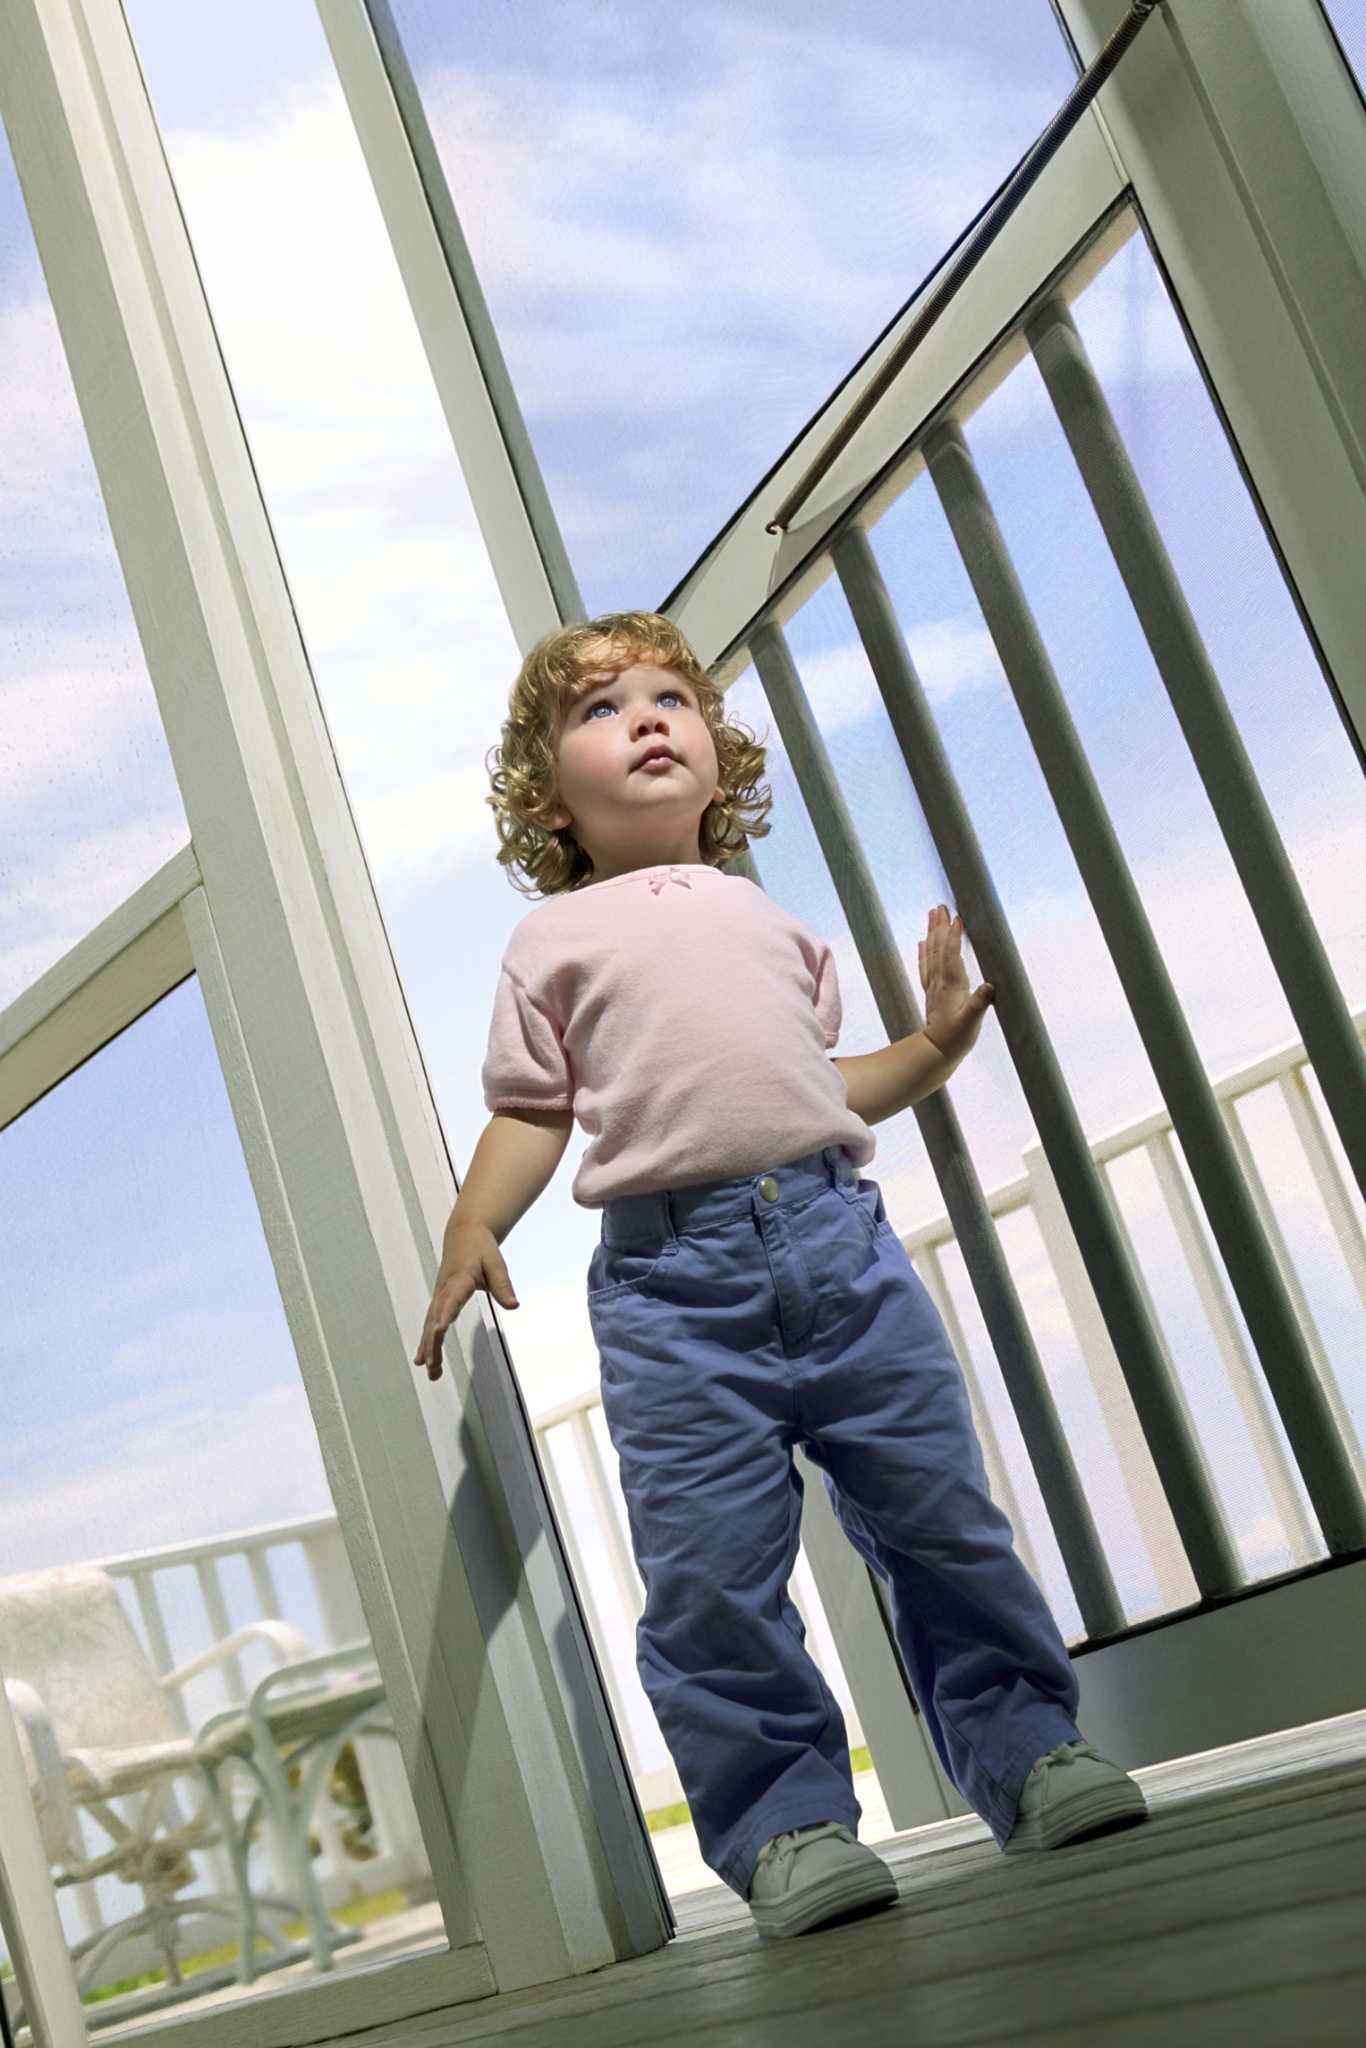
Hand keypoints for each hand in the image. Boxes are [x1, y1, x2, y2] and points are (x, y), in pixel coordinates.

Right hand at [413, 1224, 517, 1381]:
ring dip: (428, 1348)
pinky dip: (426, 1340)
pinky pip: (430, 1322)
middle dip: (432, 1343)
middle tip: (432, 1366)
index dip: (444, 1315)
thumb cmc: (481, 1248)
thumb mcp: (496, 1263)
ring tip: (429, 1372)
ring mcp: (439, 1295)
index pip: (451, 1299)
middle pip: (435, 1318)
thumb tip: (514, 1305)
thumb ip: (503, 1285)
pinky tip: (422, 1359)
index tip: (437, 1331)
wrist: (465, 1233)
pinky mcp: (439, 1300)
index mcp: (459, 1278)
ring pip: (430, 1324)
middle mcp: (445, 1289)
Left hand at [918, 904, 994, 1060]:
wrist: (937, 1051)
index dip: (954, 936)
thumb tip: (989, 986)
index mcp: (951, 985)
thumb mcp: (971, 1023)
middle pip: (938, 948)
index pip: (951, 955)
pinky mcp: (932, 991)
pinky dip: (924, 952)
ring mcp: (934, 985)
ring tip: (932, 914)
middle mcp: (940, 981)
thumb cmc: (956, 1038)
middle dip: (939, 926)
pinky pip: (926, 966)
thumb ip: (979, 1004)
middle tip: (940, 906)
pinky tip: (922, 942)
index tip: (957, 918)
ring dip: (931, 932)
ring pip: (931, 953)